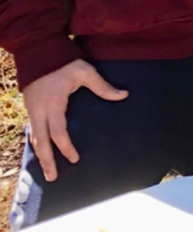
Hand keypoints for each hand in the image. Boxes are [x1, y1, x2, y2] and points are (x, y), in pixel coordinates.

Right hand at [21, 60, 127, 180]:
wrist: (39, 53)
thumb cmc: (64, 63)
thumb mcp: (85, 72)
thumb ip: (103, 86)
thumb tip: (124, 95)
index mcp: (53, 104)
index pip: (58, 132)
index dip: (66, 148)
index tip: (75, 159)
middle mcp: (39, 111)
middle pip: (41, 142)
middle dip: (47, 161)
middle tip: (52, 178)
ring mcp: (32, 111)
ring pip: (34, 138)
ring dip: (40, 155)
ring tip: (47, 170)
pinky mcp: (30, 109)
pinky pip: (32, 131)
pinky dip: (37, 143)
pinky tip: (41, 152)